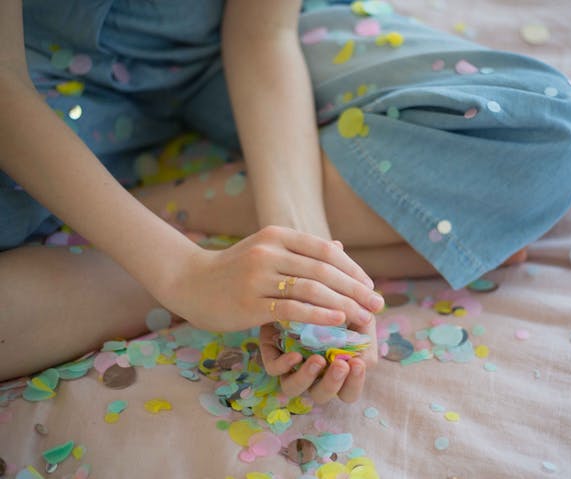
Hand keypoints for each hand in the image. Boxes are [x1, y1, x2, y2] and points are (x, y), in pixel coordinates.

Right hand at [157, 225, 383, 331]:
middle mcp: (269, 252)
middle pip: (324, 270)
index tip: (371, 287)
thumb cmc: (234, 269)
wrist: (190, 282)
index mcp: (277, 235)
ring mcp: (258, 277)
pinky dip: (319, 314)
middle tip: (377, 306)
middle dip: (356, 290)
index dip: (353, 269)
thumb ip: (302, 250)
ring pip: (312, 289)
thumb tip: (340, 246)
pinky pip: (293, 308)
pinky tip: (338, 321)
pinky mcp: (250, 303)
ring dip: (344, 305)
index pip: (326, 251)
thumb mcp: (268, 250)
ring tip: (364, 319)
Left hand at [258, 314, 377, 403]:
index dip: (354, 382)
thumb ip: (363, 315)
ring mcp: (291, 365)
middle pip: (322, 395)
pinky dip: (285, 365)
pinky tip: (295, 354)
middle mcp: (313, 372)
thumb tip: (376, 312)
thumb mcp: (351, 308)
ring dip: (308, 377)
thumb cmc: (332, 303)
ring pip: (294, 387)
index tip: (358, 363)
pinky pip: (274, 369)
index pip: (348, 390)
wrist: (299, 286)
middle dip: (333, 383)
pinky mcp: (272, 352)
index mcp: (336, 368)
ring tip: (318, 360)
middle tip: (341, 364)